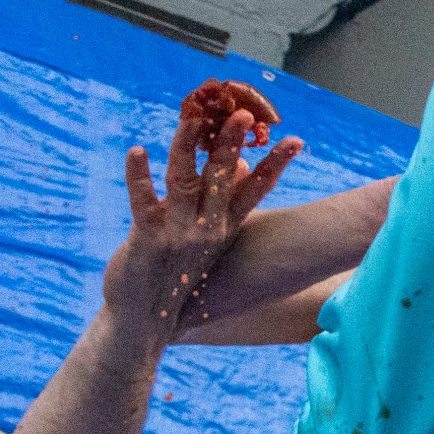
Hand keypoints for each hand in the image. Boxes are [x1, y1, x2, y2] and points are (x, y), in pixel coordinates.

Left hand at [107, 81, 304, 336]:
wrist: (145, 319)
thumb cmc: (176, 275)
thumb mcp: (208, 240)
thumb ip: (224, 202)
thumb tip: (243, 165)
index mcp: (223, 227)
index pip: (256, 190)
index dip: (275, 164)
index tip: (295, 140)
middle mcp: (206, 228)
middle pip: (223, 177)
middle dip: (232, 143)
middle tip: (243, 114)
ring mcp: (178, 233)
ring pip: (184, 180)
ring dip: (187, 147)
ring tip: (190, 118)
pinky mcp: (148, 238)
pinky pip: (143, 200)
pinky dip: (139, 175)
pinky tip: (137, 151)